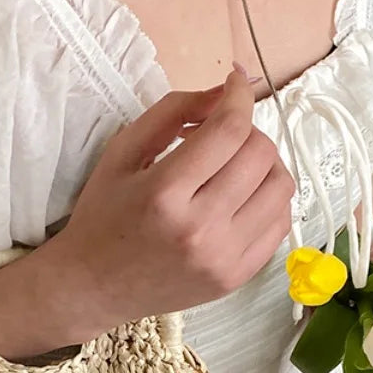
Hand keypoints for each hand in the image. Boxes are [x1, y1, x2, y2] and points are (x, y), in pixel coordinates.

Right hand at [45, 68, 294, 335]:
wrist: (92, 288)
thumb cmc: (102, 218)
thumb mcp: (121, 154)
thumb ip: (172, 112)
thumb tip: (224, 91)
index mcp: (163, 194)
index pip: (229, 130)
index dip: (239, 96)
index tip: (234, 84)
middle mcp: (199, 228)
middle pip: (260, 155)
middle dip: (248, 130)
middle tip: (223, 135)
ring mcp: (222, 258)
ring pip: (280, 187)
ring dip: (265, 164)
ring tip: (235, 166)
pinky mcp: (234, 278)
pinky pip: (279, 224)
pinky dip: (268, 199)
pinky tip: (242, 196)